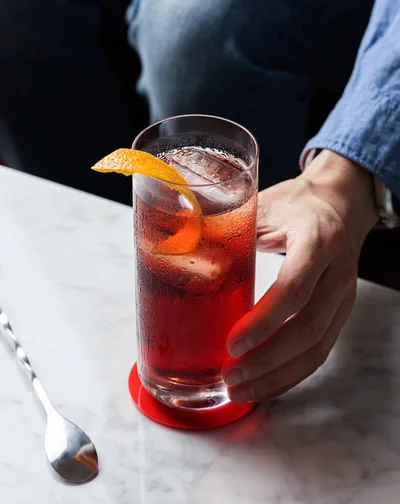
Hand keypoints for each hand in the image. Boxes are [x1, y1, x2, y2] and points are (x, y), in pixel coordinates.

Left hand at [222, 150, 377, 402]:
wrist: (341, 204)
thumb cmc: (297, 204)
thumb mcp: (263, 204)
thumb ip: (226, 225)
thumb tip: (176, 245)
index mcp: (317, 240)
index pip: (295, 287)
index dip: (265, 320)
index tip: (233, 343)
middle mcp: (337, 272)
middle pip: (309, 328)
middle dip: (267, 360)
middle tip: (230, 376)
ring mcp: (343, 297)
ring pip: (318, 348)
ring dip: (278, 375)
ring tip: (241, 390)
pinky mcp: (340, 313)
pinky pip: (320, 351)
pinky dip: (291, 373)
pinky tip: (265, 383)